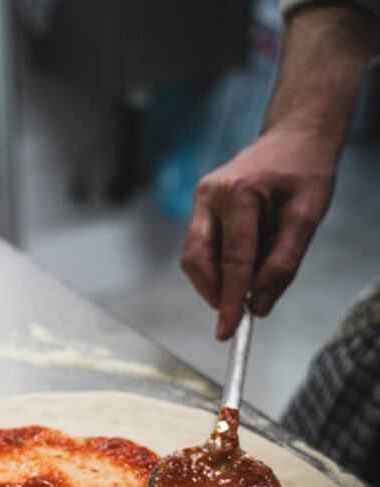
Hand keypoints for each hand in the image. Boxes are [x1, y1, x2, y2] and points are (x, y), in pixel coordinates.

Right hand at [180, 126, 336, 339]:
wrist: (295, 137)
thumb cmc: (305, 172)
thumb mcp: (307, 218)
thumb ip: (283, 265)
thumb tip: (257, 306)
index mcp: (239, 193)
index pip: (232, 261)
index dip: (229, 301)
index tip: (228, 332)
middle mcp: (210, 195)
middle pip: (198, 261)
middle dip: (215, 292)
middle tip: (238, 311)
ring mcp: (201, 200)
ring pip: (195, 258)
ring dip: (218, 280)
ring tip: (251, 276)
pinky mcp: (201, 208)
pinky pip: (201, 249)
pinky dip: (221, 266)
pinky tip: (246, 260)